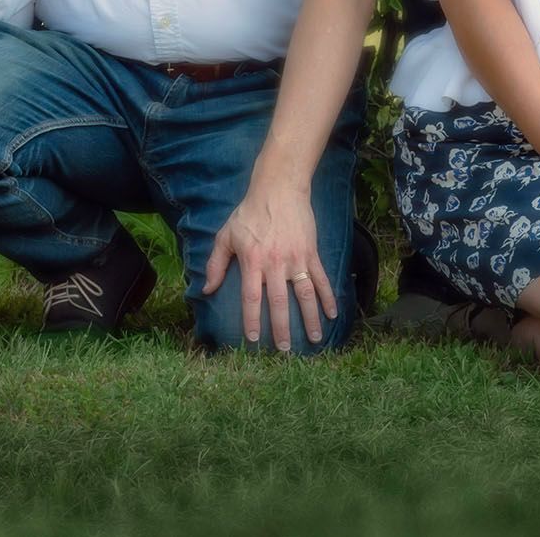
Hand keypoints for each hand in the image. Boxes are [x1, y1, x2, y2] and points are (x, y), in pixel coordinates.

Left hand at [201, 183, 335, 351]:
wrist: (278, 189)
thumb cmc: (249, 213)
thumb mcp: (226, 235)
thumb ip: (216, 263)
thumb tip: (207, 290)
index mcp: (253, 261)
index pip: (252, 297)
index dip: (252, 320)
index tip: (253, 339)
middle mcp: (275, 263)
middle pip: (279, 302)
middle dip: (282, 328)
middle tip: (285, 349)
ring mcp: (296, 258)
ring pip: (305, 294)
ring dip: (310, 318)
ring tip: (315, 339)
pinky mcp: (311, 252)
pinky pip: (321, 278)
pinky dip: (328, 297)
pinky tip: (332, 313)